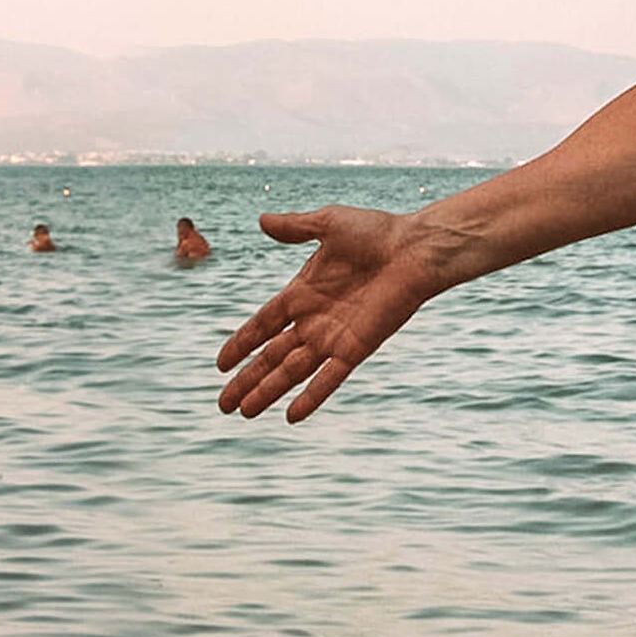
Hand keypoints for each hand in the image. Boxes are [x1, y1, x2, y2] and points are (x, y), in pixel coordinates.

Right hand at [214, 205, 454, 422]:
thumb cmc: (378, 232)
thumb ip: (295, 227)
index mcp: (302, 293)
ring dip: (268, 392)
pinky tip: (291, 416)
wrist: (415, 249)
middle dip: (247, 380)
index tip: (220, 364)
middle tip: (224, 404)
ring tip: (244, 413)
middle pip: (271, 357)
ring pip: (292, 371)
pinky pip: (329, 378)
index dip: (241, 344)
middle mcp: (314, 320)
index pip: (262, 325)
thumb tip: (262, 220)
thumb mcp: (328, 223)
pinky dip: (312, 396)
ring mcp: (334, 336)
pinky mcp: (356, 347)